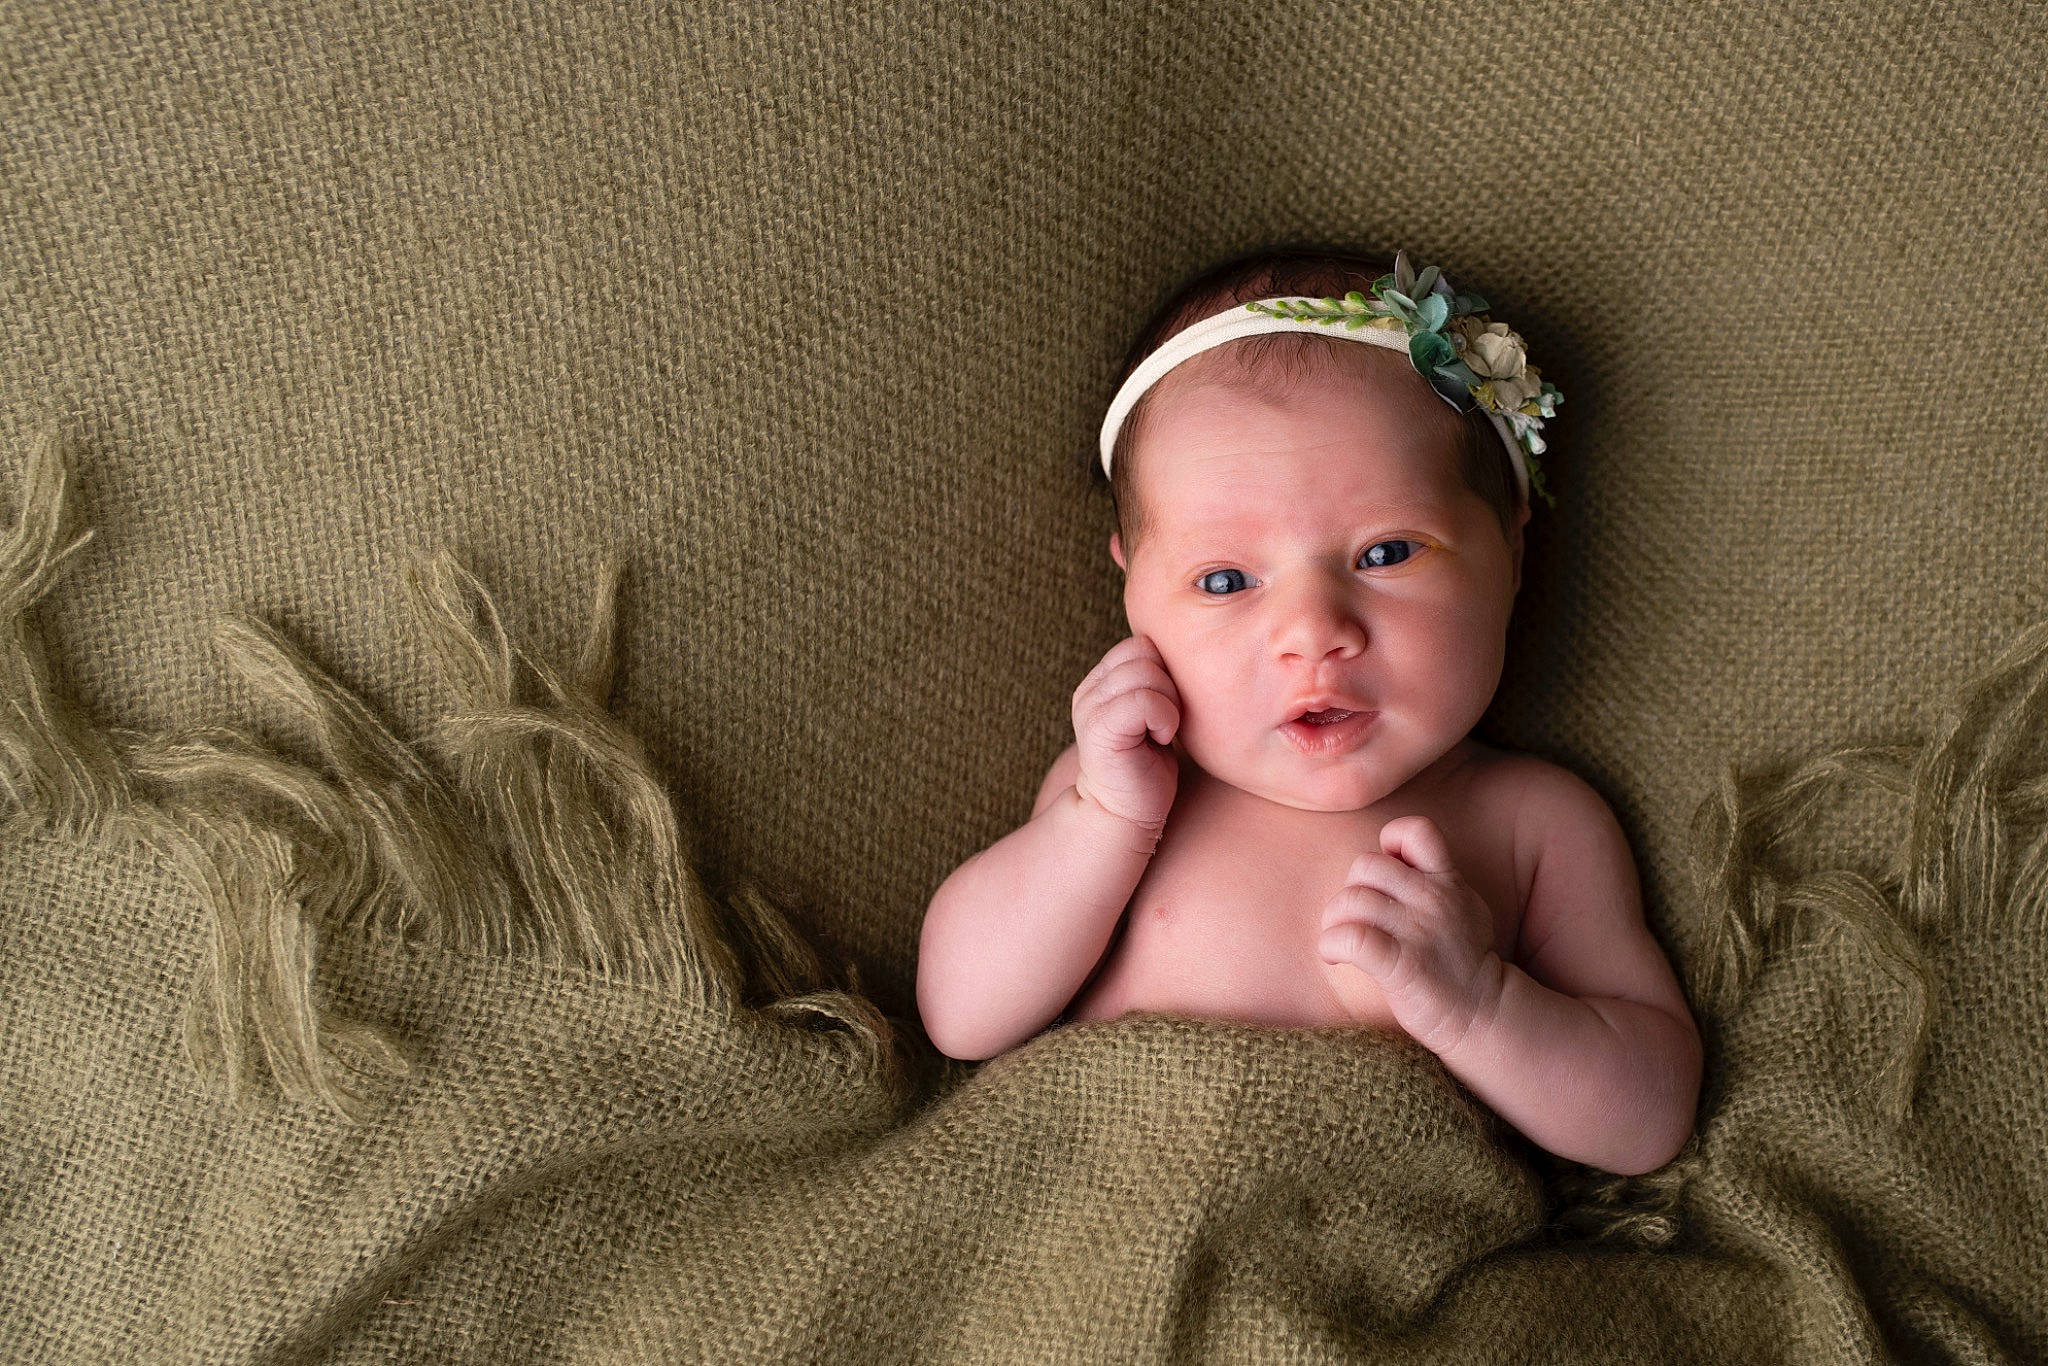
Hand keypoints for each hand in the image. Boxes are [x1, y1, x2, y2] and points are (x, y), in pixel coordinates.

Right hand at [1071, 634, 1181, 835]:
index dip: (1164, 669)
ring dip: (1168, 704)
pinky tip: (1160, 740)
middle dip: (1169, 684)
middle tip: (1166, 722)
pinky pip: (1143, 700)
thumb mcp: (1153, 712)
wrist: (1125, 814)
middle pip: (1144, 651)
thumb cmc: (1148, 766)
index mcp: (1101, 680)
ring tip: (1161, 732)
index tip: (1166, 708)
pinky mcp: (1099, 728)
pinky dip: (1164, 719)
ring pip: (1145, 673)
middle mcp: (1090, 689)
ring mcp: (1090, 707)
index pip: (1141, 643)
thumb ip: (1154, 680)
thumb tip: (1185, 650)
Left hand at [1319, 815, 1506, 1056]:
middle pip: (1364, 866)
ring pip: (1351, 900)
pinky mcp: (1402, 965)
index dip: (1389, 841)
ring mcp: (1418, 931)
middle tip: (1352, 919)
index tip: (1383, 874)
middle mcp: (1434, 899)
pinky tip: (1335, 957)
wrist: (1485, 1014)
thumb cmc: (1463, 961)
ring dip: (1333, 921)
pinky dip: (1331, 945)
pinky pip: (1350, 938)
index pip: (1416, 830)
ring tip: (1340, 942)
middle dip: (1348, 891)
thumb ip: (1434, 878)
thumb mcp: (1463, 906)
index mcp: (1448, 880)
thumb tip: (1393, 856)